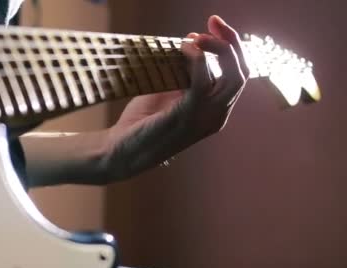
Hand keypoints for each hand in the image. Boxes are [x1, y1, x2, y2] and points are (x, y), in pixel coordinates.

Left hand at [102, 15, 248, 181]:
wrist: (121, 150)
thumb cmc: (142, 122)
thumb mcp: (168, 91)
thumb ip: (183, 71)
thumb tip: (191, 41)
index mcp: (215, 110)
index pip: (238, 74)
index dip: (230, 47)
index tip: (212, 27)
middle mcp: (217, 115)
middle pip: (242, 73)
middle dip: (232, 42)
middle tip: (213, 21)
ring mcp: (205, 117)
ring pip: (233, 77)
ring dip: (219, 49)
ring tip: (198, 35)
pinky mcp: (187, 116)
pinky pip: (204, 83)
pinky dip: (199, 59)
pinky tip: (185, 47)